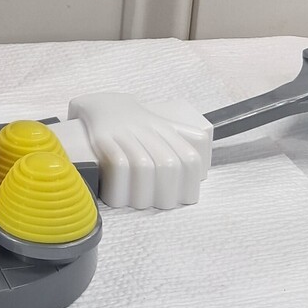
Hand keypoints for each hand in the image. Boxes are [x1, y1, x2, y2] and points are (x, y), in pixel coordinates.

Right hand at [67, 92, 211, 208]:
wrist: (102, 104)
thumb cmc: (135, 120)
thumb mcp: (162, 122)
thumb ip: (184, 133)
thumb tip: (205, 142)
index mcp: (165, 129)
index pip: (188, 157)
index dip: (190, 181)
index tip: (186, 196)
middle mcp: (146, 131)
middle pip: (167, 165)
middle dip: (167, 191)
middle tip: (162, 203)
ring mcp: (124, 134)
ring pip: (143, 166)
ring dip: (143, 190)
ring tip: (141, 202)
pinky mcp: (102, 138)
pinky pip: (117, 162)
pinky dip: (122, 180)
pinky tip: (121, 191)